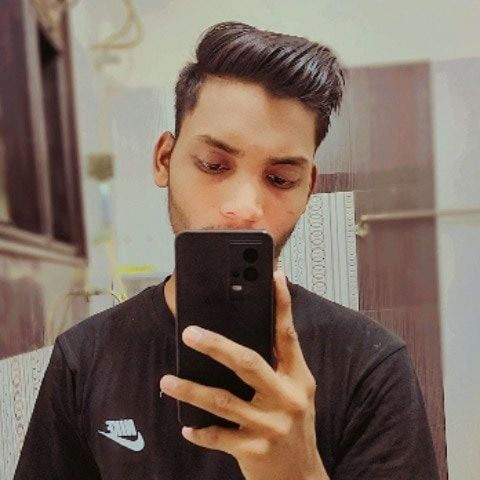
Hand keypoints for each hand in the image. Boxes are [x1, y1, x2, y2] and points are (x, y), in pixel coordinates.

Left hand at [160, 271, 328, 479]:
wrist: (301, 478)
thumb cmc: (295, 426)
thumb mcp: (296, 391)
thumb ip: (279, 364)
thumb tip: (251, 331)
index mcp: (298, 378)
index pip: (288, 334)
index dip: (281, 304)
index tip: (273, 276)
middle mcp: (287, 399)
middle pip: (248, 363)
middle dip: (217, 345)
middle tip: (189, 333)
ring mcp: (270, 426)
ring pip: (223, 402)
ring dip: (191, 390)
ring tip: (167, 381)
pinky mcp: (254, 451)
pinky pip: (219, 437)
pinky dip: (200, 431)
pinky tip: (186, 425)